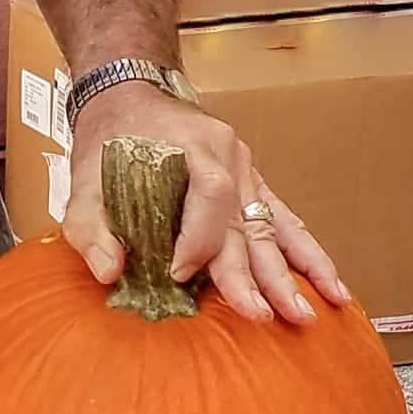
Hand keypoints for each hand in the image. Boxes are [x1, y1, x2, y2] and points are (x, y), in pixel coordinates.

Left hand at [63, 81, 350, 323]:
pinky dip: (306, 255)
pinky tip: (329, 286)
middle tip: (269, 316)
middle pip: (249, 224)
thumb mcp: (83, 182)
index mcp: (193, 149)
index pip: (210, 198)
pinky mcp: (253, 186)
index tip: (180, 274)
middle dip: (260, 276)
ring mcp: (248, 172)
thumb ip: (91, 228)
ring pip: (277, 227)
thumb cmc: (109, 142)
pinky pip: (285, 222)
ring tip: (315, 310)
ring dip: (298, 271)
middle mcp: (230, 159)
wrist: (130, 97)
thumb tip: (108, 272)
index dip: (198, 241)